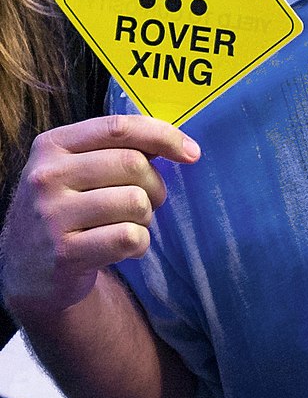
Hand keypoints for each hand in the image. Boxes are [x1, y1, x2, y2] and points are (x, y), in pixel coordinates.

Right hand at [0, 114, 199, 319]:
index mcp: (52, 145)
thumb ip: (116, 149)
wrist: (27, 269)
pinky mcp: (64, 254)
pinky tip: (122, 246)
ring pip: (135, 202)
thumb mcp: (75, 168)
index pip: (119, 127)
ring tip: (129, 224)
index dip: (163, 135)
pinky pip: (129, 238)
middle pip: (133, 165)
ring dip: (146, 216)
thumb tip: (177, 143)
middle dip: (156, 185)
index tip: (191, 152)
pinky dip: (139, 243)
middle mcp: (47, 176)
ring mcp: (52, 216)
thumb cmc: (67, 208)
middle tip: (149, 200)